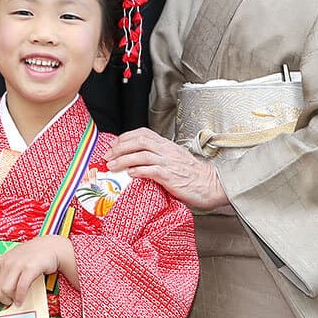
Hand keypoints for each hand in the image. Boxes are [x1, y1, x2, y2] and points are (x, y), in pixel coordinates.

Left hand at [0, 236, 74, 306]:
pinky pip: (21, 287)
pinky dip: (20, 297)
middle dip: (4, 300)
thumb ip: (6, 274)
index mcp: (1, 261)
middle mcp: (7, 262)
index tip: (4, 300)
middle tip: (11, 302)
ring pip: (6, 290)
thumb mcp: (14, 262)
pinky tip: (22, 300)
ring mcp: (18, 264)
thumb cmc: (32, 258)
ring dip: (11, 299)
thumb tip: (0, 293)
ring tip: (17, 301)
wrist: (50, 247)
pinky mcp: (30, 267)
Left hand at [103, 128, 228, 210]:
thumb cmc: (192, 175)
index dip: (125, 137)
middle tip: (107, 156)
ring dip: (123, 160)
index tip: (113, 145)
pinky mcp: (170, 176)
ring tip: (111, 166)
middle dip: (119, 147)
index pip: (142, 133)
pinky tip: (129, 174)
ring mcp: (168, 162)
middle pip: (138, 141)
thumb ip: (158, 157)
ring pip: (141, 154)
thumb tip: (138, 162)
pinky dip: (138, 171)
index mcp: (166, 145)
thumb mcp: (174, 160)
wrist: (210, 184)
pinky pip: (151, 170)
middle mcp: (166, 150)